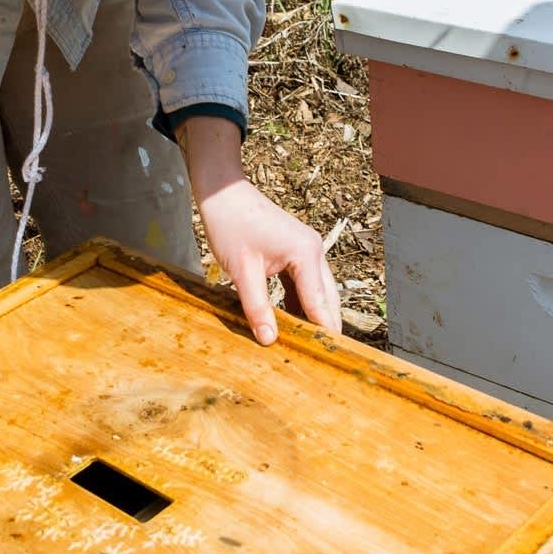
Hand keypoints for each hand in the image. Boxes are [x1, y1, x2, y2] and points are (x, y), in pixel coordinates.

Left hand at [178, 116, 340, 342]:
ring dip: (312, 316)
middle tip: (321, 359)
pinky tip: (291, 322)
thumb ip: (257, 308)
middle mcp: (314, 250)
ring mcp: (308, 249)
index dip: (324, 333)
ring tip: (306, 346)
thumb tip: (269, 340)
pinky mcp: (297, 251)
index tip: (329, 360)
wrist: (223, 193)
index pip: (320, 304)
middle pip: (328, 299)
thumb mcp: (241, 272)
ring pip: (319, 292)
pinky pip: (305, 284)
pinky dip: (301, 303)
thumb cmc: (231, 225)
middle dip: (325, 327)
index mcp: (306, 254)